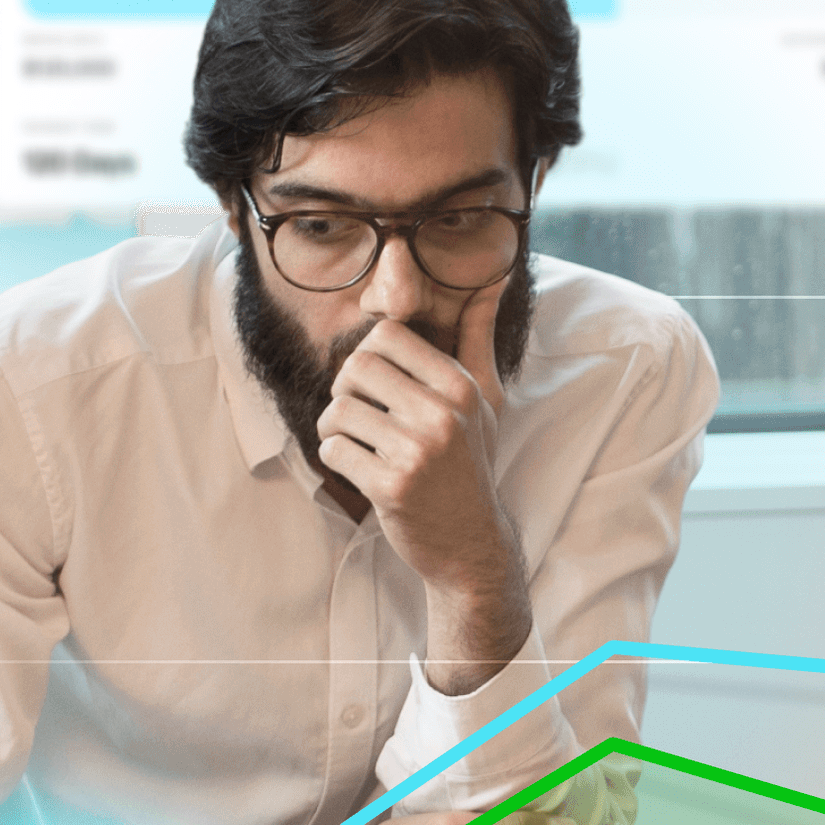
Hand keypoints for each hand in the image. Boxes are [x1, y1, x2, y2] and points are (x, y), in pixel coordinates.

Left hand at [314, 275, 521, 598]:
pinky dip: (335, 459)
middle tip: (358, 415)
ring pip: (338, 410)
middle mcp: (442, 415)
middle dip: (345, 390)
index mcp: (462, 387)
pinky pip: (333, 451)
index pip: (387, 337)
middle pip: (355, 368)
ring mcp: (417, 452)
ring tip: (354, 443)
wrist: (470, 543)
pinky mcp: (391, 487)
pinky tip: (358, 470)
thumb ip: (478, 339)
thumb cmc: (471, 464)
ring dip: (334, 428)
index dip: (370, 358)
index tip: (378, 386)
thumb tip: (490, 281)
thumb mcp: (486, 401)